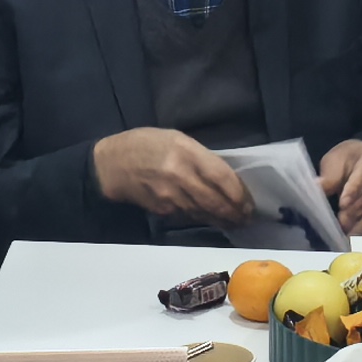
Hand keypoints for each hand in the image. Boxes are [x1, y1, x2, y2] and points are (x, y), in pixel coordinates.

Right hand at [95, 128, 257, 224]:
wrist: (111, 165)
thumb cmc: (146, 144)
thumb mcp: (176, 138)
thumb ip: (200, 157)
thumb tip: (224, 178)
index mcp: (186, 152)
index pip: (221, 177)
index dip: (239, 194)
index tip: (250, 202)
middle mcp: (180, 176)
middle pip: (215, 201)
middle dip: (235, 213)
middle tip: (248, 219)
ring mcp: (170, 196)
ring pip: (204, 213)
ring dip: (223, 220)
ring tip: (236, 223)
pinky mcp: (163, 210)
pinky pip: (189, 216)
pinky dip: (204, 219)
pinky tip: (213, 220)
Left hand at [316, 137, 361, 233]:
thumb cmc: (347, 160)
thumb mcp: (334, 161)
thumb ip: (329, 176)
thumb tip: (316, 189)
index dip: (352, 191)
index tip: (342, 204)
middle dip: (354, 213)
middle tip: (340, 226)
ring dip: (360, 225)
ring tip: (346, 236)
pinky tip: (356, 238)